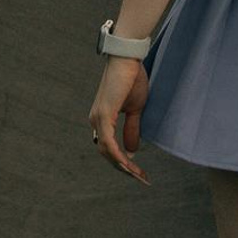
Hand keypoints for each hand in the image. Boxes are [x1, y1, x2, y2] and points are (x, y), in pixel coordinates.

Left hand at [89, 56, 149, 183]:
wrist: (128, 58)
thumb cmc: (131, 79)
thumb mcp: (135, 109)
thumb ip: (132, 129)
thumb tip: (132, 151)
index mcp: (101, 119)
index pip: (109, 148)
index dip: (123, 162)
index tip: (139, 173)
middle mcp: (95, 121)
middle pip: (107, 153)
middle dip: (124, 168)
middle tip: (142, 178)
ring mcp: (98, 118)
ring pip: (107, 151)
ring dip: (122, 165)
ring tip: (138, 175)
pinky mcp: (103, 114)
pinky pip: (108, 142)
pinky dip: (117, 155)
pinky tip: (128, 164)